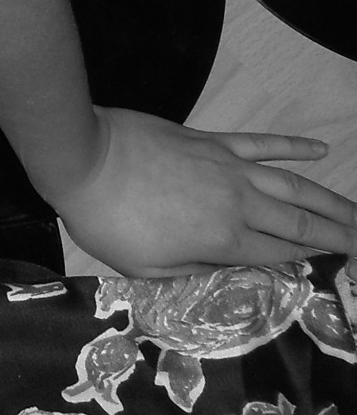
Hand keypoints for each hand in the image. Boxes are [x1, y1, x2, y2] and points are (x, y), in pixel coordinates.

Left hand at [51, 106, 356, 277]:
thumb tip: (235, 274)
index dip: (318, 264)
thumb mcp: (148, 270)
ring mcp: (228, 167)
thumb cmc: (107, 221)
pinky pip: (263, 143)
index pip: (283, 257)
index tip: (345, 270)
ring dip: (331, 200)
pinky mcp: (212, 140)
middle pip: (301, 223)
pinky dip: (294, 146)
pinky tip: (321, 150)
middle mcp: (238, 203)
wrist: (83, 156)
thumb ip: (197, 273)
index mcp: (223, 241)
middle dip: (341, 235)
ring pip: (294, 184)